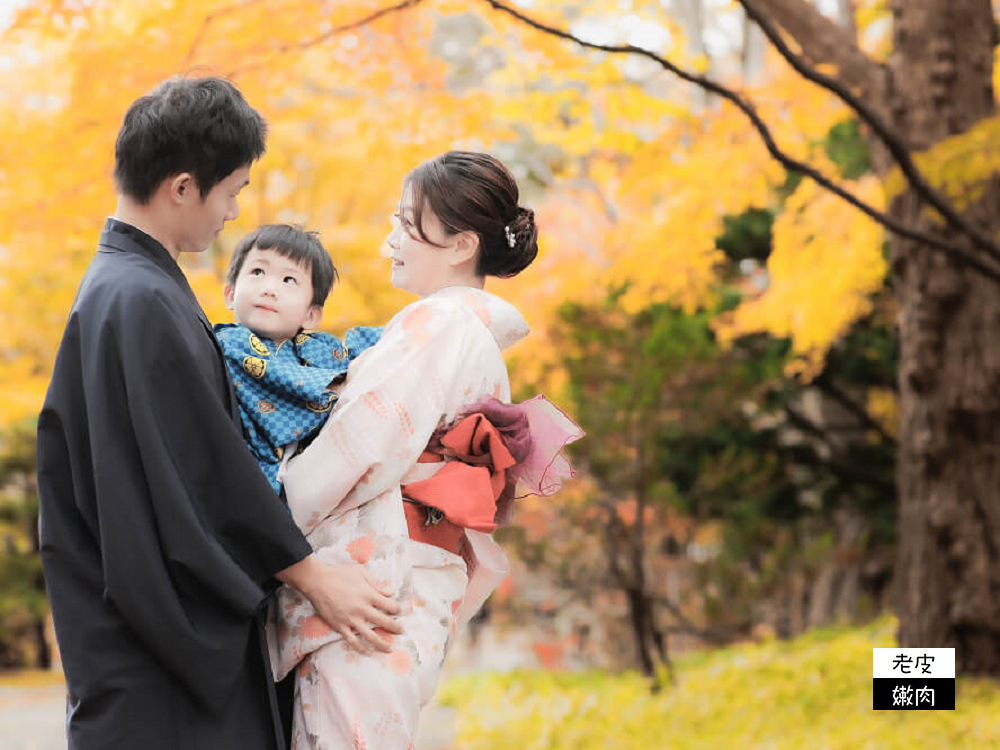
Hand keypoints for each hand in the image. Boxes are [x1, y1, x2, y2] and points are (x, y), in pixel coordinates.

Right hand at [276, 555, 402, 652]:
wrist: (317, 582)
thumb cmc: (339, 574)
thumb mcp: (361, 572)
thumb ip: (377, 583)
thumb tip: (391, 591)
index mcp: (369, 595)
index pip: (390, 606)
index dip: (398, 610)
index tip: (400, 612)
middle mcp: (362, 609)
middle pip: (384, 622)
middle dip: (395, 628)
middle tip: (401, 631)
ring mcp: (351, 620)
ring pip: (370, 636)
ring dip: (382, 644)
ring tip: (390, 649)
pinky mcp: (340, 627)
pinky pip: (353, 642)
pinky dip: (361, 649)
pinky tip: (368, 652)